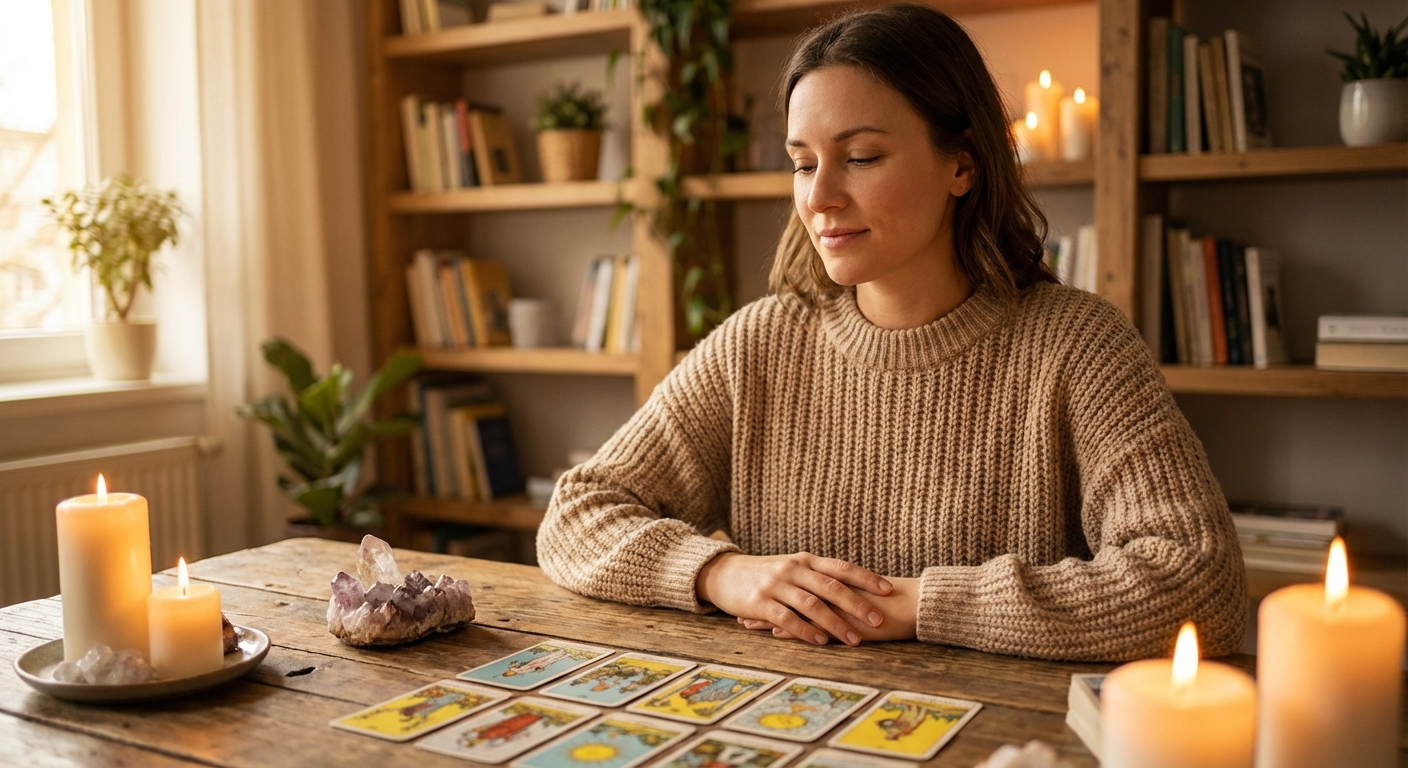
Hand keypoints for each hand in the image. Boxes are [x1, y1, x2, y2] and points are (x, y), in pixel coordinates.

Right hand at [695, 552, 892, 645]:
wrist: (724, 573)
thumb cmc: (765, 574)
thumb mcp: (792, 568)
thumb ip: (817, 575)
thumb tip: (854, 587)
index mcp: (805, 560)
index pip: (841, 567)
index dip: (866, 578)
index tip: (888, 589)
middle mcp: (794, 569)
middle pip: (831, 586)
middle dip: (858, 604)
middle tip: (879, 620)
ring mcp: (776, 585)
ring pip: (812, 605)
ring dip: (836, 623)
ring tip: (854, 640)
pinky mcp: (760, 602)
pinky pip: (787, 618)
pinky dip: (805, 631)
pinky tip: (820, 642)